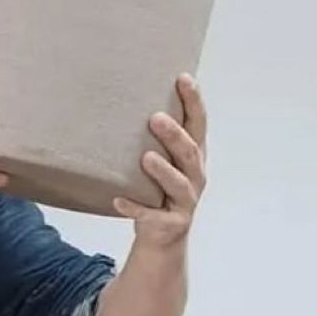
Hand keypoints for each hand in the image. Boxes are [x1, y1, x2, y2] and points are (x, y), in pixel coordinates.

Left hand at [114, 74, 207, 247]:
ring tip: (146, 157)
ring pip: (178, 184)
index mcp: (194, 157)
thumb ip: (156, 140)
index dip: (194, 102)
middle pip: (190, 152)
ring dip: (162, 170)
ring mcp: (185, 202)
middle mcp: (195, 177)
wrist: (162, 237)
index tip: (183, 78)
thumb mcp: (164, 163)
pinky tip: (117, 200)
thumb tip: (126, 99)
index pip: (198, 124)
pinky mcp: (171, 223)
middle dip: (174, 135)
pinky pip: (150, 215)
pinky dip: (134, 207)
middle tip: (155, 118)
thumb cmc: (159, 191)